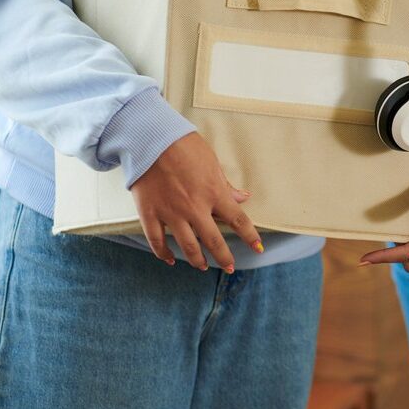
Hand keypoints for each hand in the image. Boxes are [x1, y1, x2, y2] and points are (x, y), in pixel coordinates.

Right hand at [130, 132, 261, 270]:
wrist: (150, 140)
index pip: (238, 220)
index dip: (250, 237)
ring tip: (203, 267)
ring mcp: (171, 213)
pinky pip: (157, 241)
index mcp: (214, 193)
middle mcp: (195, 208)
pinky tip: (170, 259)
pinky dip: (163, 253)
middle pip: (214, 240)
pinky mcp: (150, 214)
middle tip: (230, 268)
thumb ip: (226, 186)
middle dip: (224, 258)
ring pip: (188, 246)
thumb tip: (244, 198)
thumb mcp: (212, 164)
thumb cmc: (185, 147)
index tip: (258, 248)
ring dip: (197, 260)